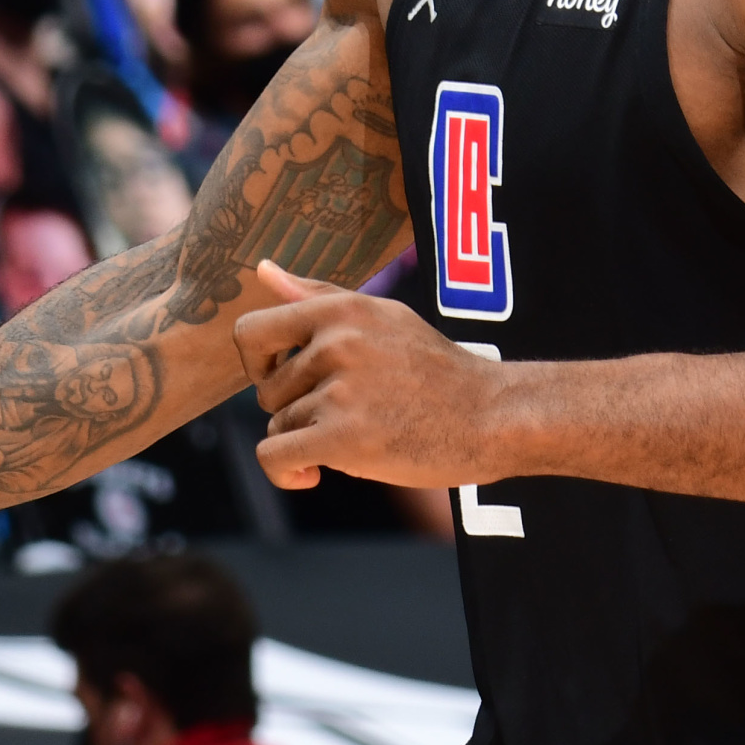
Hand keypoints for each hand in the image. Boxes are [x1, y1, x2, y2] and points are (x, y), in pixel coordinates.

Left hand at [238, 262, 503, 490]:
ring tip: (359, 434)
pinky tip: (313, 475)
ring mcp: (340, 391)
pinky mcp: (344, 438)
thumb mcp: (382, 317)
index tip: (284, 379)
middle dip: (294, 409)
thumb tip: (263, 270)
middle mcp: (337, 344)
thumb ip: (317, 296)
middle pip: (266, 390)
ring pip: (278, 426)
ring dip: (307, 441)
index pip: (249, 331)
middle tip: (344, 414)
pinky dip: (286, 474)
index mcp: (341, 310)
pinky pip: (274, 458)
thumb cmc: (436, 371)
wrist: (494, 416)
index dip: (256, 363)